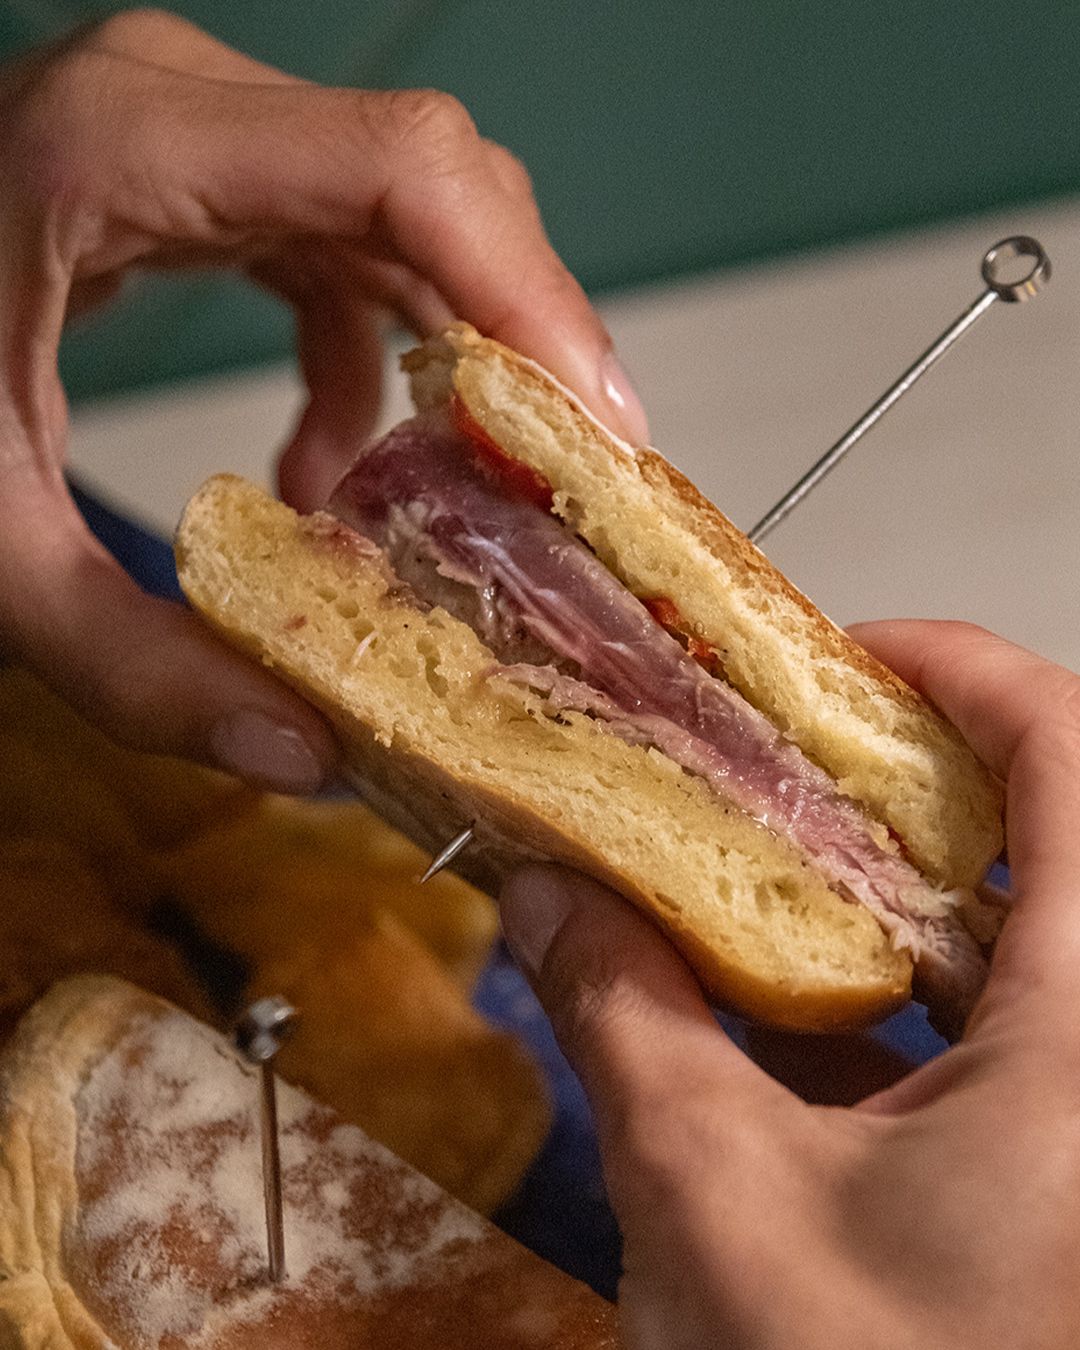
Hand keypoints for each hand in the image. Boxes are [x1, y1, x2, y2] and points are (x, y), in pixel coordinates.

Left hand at [0, 11, 646, 789]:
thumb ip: (126, 658)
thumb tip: (299, 752)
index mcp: (124, 148)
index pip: (400, 170)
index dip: (529, 289)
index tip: (591, 425)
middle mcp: (184, 110)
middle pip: (438, 190)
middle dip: (521, 340)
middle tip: (561, 485)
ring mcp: (203, 137)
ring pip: (414, 219)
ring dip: (461, 357)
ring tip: (470, 495)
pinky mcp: (209, 187)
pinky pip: (347, 256)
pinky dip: (371, 364)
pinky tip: (330, 473)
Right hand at [500, 620, 1079, 1348]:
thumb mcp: (719, 1206)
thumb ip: (627, 1022)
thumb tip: (548, 894)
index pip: (1077, 759)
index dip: (966, 672)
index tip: (844, 659)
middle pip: (1053, 832)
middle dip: (905, 781)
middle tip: (781, 763)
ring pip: (1028, 941)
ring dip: (898, 897)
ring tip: (767, 877)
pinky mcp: (1067, 1172)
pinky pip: (1013, 1037)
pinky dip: (911, 1003)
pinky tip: (804, 1027)